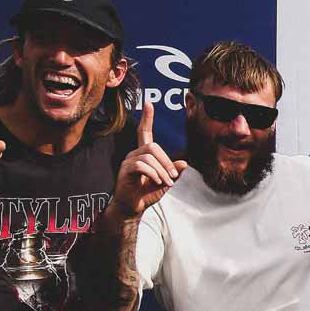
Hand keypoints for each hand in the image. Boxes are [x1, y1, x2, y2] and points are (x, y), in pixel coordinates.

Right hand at [114, 100, 186, 216]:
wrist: (133, 207)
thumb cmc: (147, 193)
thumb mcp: (166, 182)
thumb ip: (174, 172)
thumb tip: (184, 162)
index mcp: (144, 154)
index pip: (144, 132)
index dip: (147, 118)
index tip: (149, 103)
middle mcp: (135, 154)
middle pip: (153, 147)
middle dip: (166, 162)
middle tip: (173, 176)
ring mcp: (128, 161)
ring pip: (149, 156)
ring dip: (161, 170)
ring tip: (166, 182)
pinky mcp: (125, 170)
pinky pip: (141, 165)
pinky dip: (153, 174)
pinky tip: (157, 182)